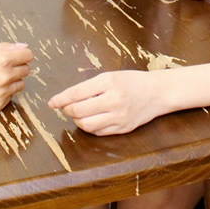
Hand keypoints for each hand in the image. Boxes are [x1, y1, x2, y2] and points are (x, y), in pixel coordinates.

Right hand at [0, 42, 33, 114]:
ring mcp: (3, 92)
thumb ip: (5, 48)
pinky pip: (10, 97)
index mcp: (1, 59)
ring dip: (12, 82)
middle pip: (26, 70)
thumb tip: (24, 47)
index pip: (28, 55)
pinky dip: (3, 94)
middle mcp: (5, 75)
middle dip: (17, 68)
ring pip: (20, 84)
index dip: (23, 56)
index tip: (17, 57)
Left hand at [47, 70, 162, 134]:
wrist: (158, 92)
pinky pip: (98, 132)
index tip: (51, 103)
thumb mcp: (110, 76)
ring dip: (77, 121)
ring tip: (79, 114)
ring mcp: (119, 116)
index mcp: (108, 82)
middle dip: (68, 110)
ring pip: (86, 125)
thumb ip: (89, 87)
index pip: (76, 93)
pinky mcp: (123, 128)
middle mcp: (114, 100)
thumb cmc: (132, 81)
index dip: (60, 99)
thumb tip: (66, 99)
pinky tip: (91, 120)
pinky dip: (90, 127)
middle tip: (66, 107)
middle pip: (79, 111)